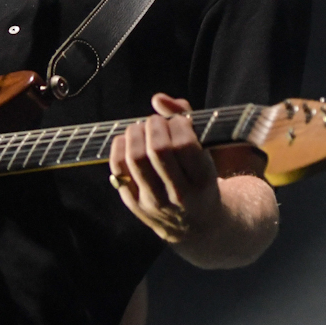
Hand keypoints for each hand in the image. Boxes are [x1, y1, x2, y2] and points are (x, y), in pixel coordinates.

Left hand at [109, 94, 220, 243]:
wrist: (197, 225)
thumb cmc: (201, 180)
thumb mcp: (207, 153)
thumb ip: (186, 119)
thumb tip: (158, 99)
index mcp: (203, 182)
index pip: (184, 144)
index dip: (178, 123)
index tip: (179, 122)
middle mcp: (179, 195)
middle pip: (157, 149)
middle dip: (154, 125)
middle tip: (157, 122)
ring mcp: (154, 202)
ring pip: (135, 158)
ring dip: (136, 133)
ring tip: (142, 129)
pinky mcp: (134, 204)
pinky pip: (118, 169)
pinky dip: (119, 147)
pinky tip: (129, 141)